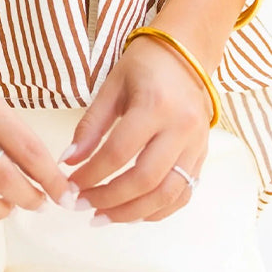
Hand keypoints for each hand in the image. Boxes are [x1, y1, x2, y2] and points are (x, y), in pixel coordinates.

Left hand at [57, 35, 213, 222]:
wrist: (186, 54)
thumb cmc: (144, 66)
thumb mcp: (111, 86)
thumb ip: (90, 125)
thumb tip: (68, 161)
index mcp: (155, 106)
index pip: (119, 152)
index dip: (91, 175)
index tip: (70, 186)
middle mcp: (181, 128)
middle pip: (145, 180)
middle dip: (110, 200)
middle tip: (83, 207)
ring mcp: (196, 145)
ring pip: (167, 194)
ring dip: (132, 212)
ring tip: (103, 217)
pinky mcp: (202, 155)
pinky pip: (183, 193)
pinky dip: (157, 210)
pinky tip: (133, 213)